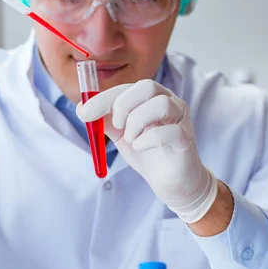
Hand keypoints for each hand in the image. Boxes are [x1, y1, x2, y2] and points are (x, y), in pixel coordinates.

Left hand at [77, 80, 218, 222]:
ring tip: (130, 139)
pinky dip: (148, 139)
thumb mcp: (120, 135)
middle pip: (147, 86)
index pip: (126, 87)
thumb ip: (105, 121)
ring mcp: (181, 119)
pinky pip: (169, 131)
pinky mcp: (186, 138)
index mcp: (151, 98)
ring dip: (137, 122)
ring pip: (161, 105)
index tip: (84, 114)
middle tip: (116, 126)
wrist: (171, 182)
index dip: (103, 98)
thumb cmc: (148, 153)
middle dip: (124, 105)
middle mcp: (169, 102)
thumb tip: (81, 108)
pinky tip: (140, 147)